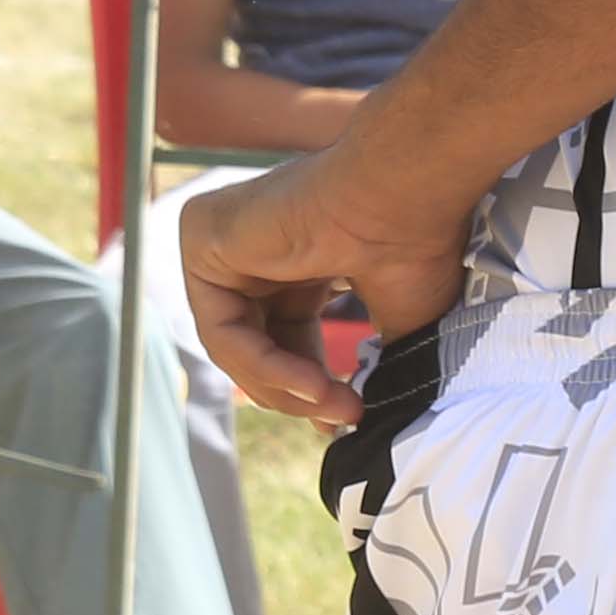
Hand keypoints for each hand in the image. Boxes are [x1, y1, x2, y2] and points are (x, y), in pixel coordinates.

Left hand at [178, 147, 470, 429]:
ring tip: (335, 406)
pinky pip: (220, 330)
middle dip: (298, 392)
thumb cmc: (414, 244)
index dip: (310, 385)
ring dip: (286, 389)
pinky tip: (310, 386)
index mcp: (298, 252)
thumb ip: (373, 363)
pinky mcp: (200, 235)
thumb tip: (355, 417)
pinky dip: (263, 367)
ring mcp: (223, 236)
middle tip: (344, 416)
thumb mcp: (398, 321)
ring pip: (234, 346)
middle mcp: (256, 243)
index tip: (346, 418)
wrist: (403, 196)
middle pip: (255, 345)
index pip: (283, 335)